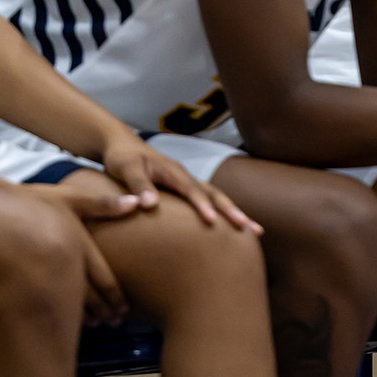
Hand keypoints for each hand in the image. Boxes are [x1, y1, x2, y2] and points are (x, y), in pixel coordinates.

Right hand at [26, 173, 133, 324]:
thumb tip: (136, 202)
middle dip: (104, 311)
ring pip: (70, 305)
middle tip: (115, 322)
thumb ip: (102, 204)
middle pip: (89, 297)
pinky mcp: (24, 287)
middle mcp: (64, 266)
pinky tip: (65, 320)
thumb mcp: (67, 198)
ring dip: (85, 316)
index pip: (103, 278)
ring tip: (97, 325)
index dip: (115, 297)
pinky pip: (48, 306)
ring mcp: (44, 278)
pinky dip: (61, 315)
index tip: (124, 309)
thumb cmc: (28, 204)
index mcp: (78, 247)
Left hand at [98, 132, 262, 233]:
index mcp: (173, 171)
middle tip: (251, 229)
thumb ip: (138, 185)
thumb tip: (149, 205)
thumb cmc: (122, 158)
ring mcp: (187, 182)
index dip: (202, 206)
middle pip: (215, 194)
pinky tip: (231, 226)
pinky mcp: (185, 189)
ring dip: (234, 213)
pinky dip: (223, 212)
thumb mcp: (126, 169)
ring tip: (253, 231)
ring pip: (217, 198)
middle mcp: (185, 176)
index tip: (212, 222)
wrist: (122, 145)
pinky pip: (209, 200)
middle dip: (233, 211)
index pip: (191, 190)